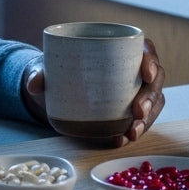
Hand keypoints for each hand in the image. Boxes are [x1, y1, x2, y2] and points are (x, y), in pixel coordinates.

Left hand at [22, 37, 166, 146]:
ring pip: (152, 104)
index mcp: (120, 49)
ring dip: (147, 120)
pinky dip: (133, 132)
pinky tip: (121, 140)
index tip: (147, 73)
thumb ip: (39, 72)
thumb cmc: (58, 70)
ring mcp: (134, 92)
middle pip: (154, 81)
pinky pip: (140, 121)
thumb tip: (34, 83)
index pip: (144, 49)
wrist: (54, 91)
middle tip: (138, 112)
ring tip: (132, 133)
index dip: (151, 60)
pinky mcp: (128, 111)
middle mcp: (132, 71)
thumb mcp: (47, 67)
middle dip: (150, 97)